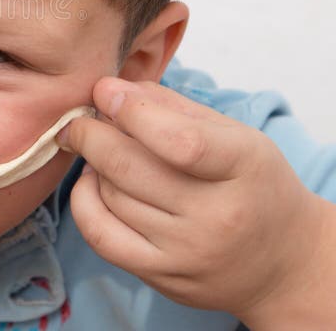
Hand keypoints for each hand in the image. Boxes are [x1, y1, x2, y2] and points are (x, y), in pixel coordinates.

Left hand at [58, 78, 323, 320]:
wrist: (283, 264)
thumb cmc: (252, 184)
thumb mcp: (234, 135)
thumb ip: (172, 106)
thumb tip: (110, 90)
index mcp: (243, 167)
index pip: (180, 141)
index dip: (131, 111)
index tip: (104, 91)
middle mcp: (217, 216)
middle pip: (129, 167)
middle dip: (91, 133)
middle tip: (83, 118)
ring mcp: (187, 251)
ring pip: (111, 194)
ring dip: (92, 163)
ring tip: (100, 148)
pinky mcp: (162, 276)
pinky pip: (101, 235)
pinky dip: (83, 201)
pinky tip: (92, 181)